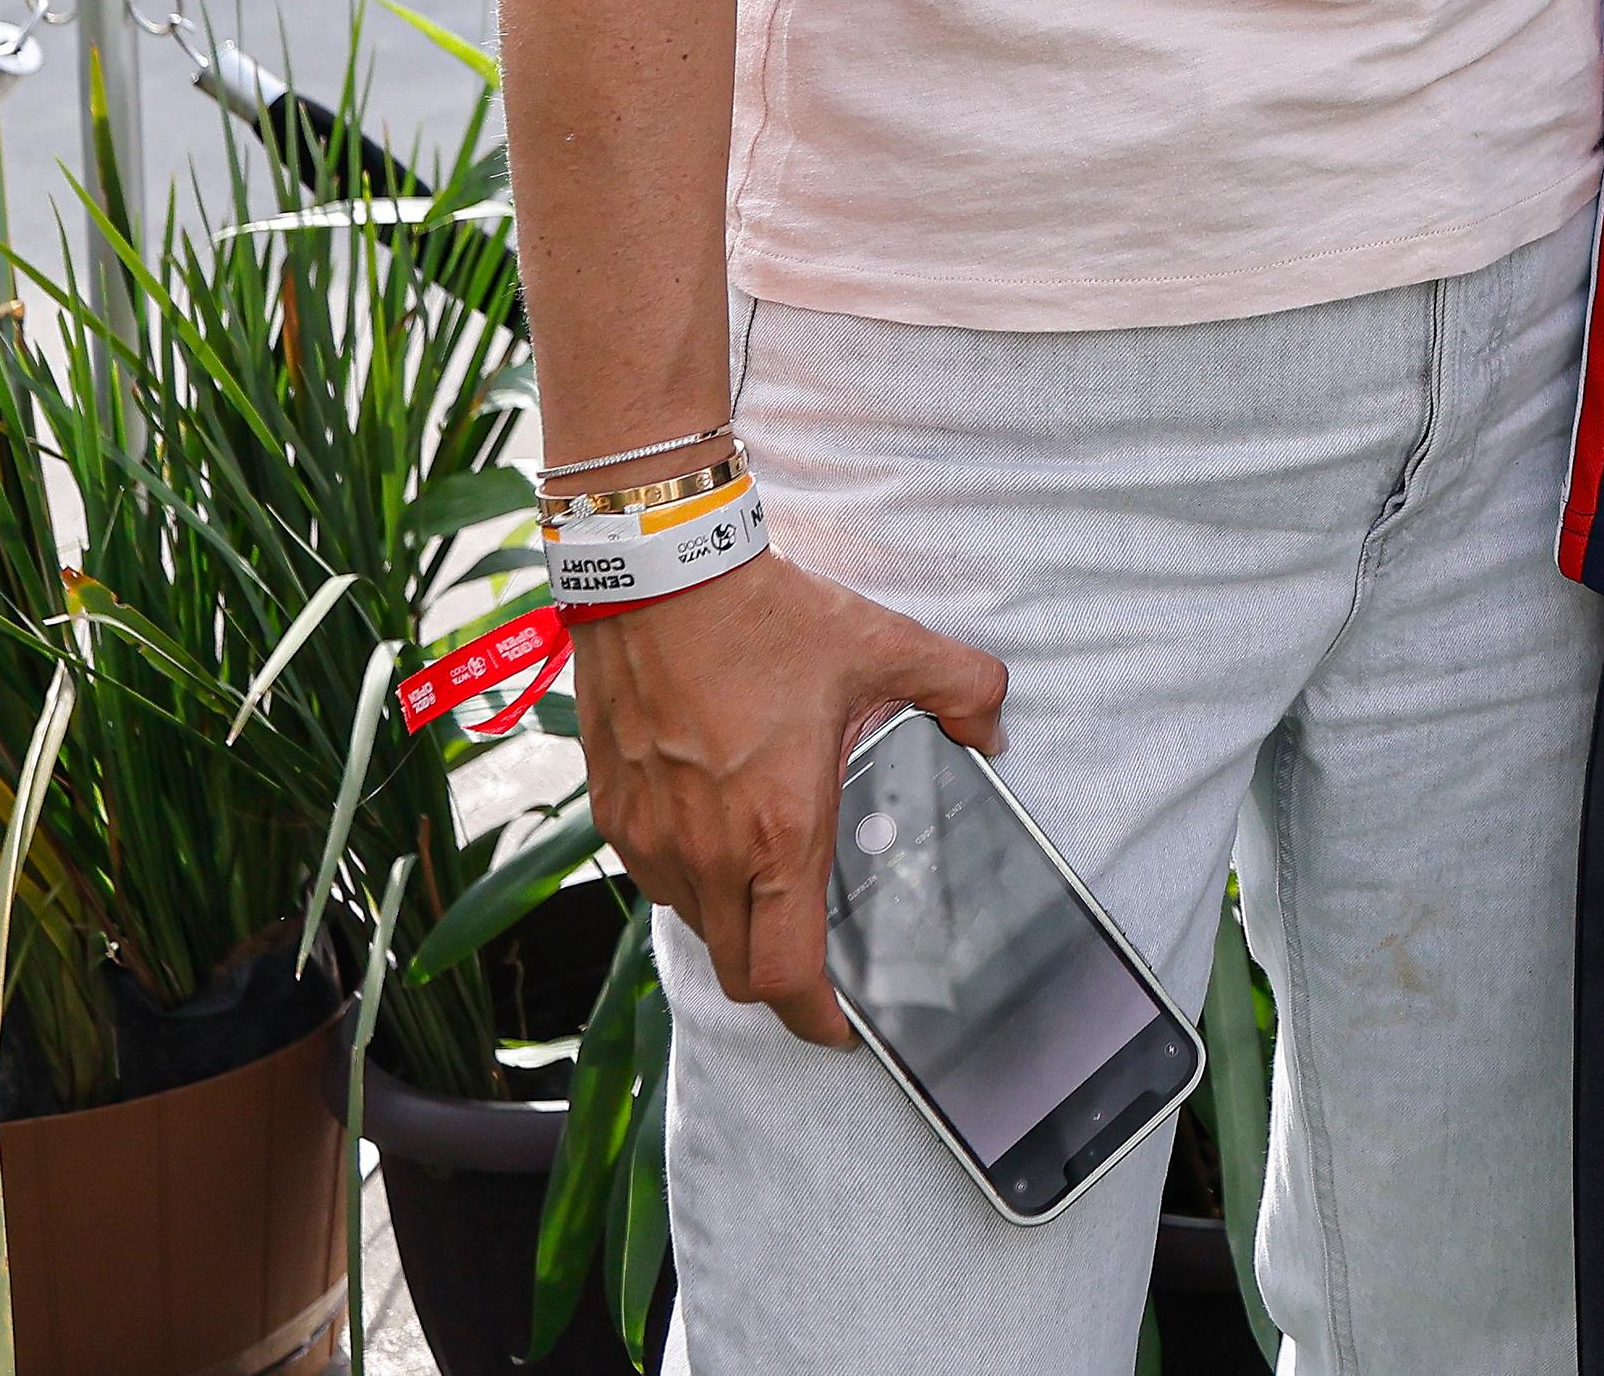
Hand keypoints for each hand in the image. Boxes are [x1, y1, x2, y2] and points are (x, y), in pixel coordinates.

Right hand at [574, 556, 1008, 1048]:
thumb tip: (992, 728)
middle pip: (735, 970)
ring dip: (731, 925)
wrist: (657, 575)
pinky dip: (688, 881)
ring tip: (772, 886)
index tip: (841, 1027)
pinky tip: (720, 835)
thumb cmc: (766, 618)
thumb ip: (962, 690)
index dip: (814, 1019)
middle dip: (777, 985)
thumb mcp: (886, 645)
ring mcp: (649, 836)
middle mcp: (706, 852)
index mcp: (778, 832)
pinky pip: (652, 877)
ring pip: (691, 923)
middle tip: (815, 969)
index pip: (784, 974)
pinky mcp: (611, 810)